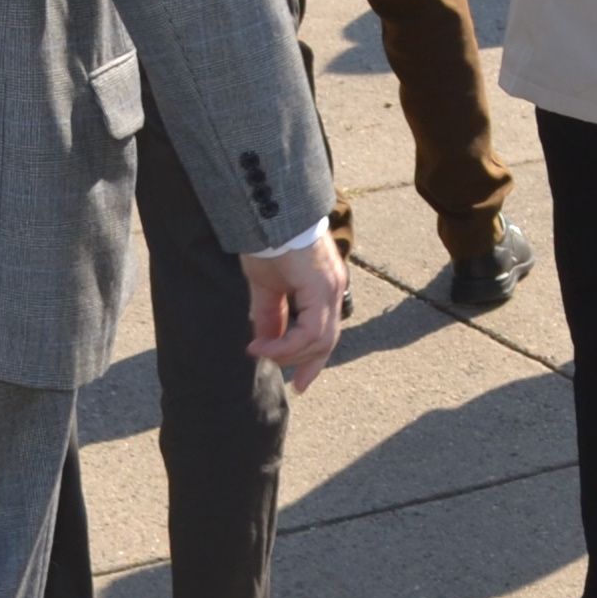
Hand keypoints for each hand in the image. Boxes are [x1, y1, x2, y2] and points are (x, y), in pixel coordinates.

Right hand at [243, 232, 348, 393]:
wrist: (269, 213)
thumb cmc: (268, 241)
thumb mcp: (267, 286)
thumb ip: (271, 315)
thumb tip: (267, 343)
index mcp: (324, 288)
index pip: (326, 332)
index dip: (313, 360)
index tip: (300, 384)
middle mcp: (334, 289)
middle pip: (326, 341)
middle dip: (305, 364)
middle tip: (290, 381)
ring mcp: (331, 288)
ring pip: (320, 341)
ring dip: (289, 354)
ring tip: (261, 352)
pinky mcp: (322, 287)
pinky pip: (311, 330)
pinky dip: (287, 344)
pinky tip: (264, 346)